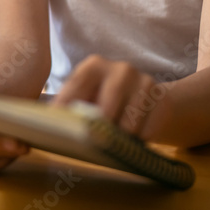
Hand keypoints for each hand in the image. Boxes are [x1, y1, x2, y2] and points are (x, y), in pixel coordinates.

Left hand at [52, 55, 170, 139]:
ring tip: (114, 143)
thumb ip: (69, 108)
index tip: (59, 128)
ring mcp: (145, 81)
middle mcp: (120, 69)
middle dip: (99, 128)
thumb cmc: (104, 103)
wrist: (145, 102)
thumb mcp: (85, 99)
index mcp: (94, 66)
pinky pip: (150, 127)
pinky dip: (140, 139)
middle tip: (92, 143)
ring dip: (121, 137)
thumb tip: (47, 124)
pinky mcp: (162, 99)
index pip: (76, 86)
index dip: (67, 108)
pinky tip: (135, 139)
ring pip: (130, 120)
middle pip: (107, 106)